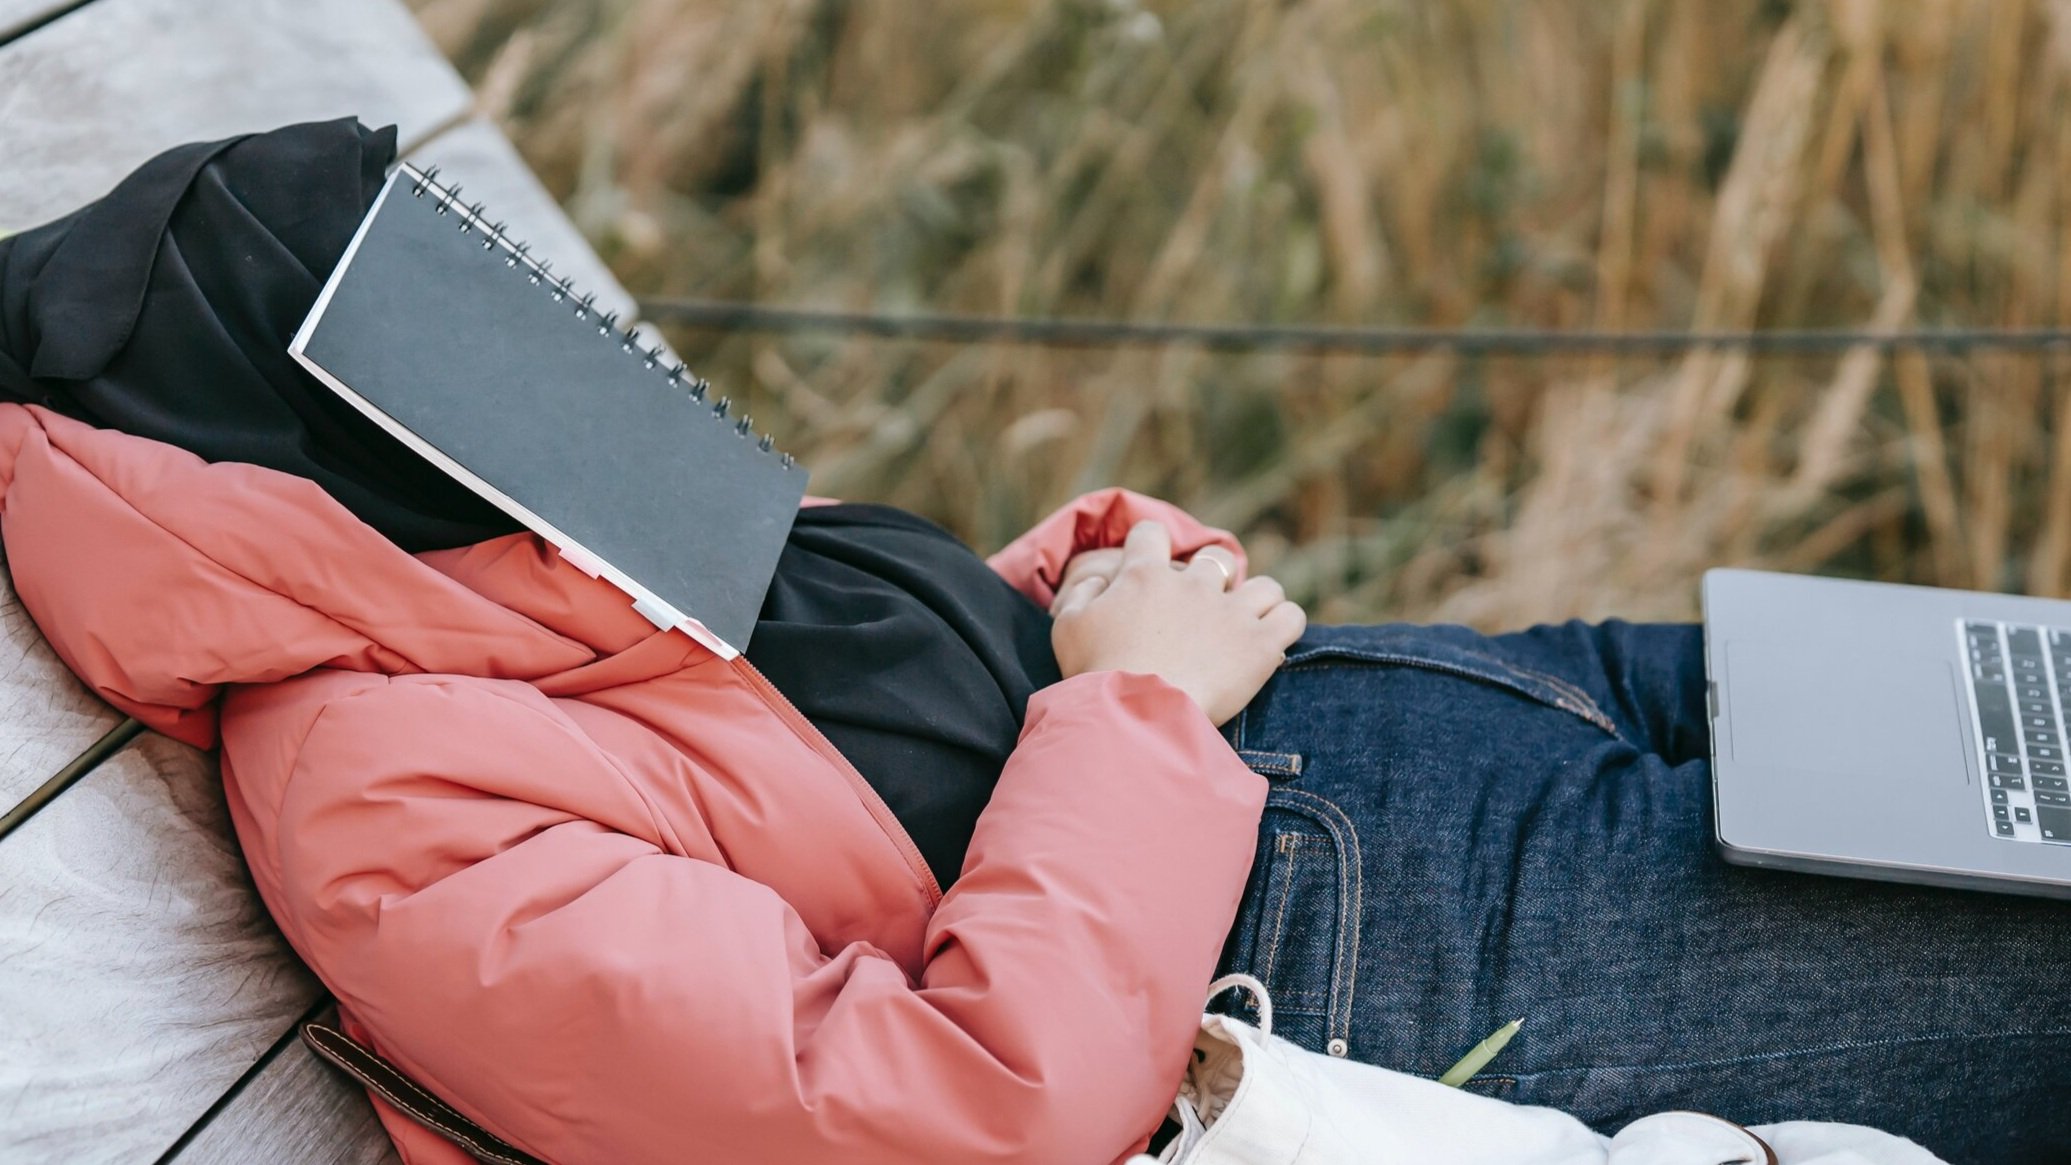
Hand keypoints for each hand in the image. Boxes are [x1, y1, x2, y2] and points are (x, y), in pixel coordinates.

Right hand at [1051, 520, 1305, 725]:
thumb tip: (1103, 578)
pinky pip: (1290, 616)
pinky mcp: (1260, 645)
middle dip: (1211, 580)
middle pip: (1215, 560)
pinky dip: (1284, 625)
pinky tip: (1270, 641)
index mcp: (1144, 575)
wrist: (1136, 718)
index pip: (1150, 533)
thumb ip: (1083, 592)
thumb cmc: (1095, 676)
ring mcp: (1231, 613)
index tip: (1148, 570)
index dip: (1149, 546)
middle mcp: (1193, 585)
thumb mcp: (1067, 627)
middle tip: (1200, 613)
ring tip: (1244, 625)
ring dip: (1255, 602)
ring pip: (1264, 586)